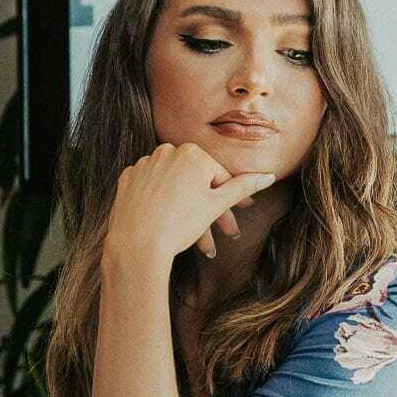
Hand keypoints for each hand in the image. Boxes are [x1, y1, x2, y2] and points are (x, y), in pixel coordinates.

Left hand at [103, 142, 273, 270]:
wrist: (136, 244)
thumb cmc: (180, 224)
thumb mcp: (217, 204)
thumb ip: (243, 187)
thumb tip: (268, 176)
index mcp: (192, 153)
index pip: (220, 176)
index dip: (233, 197)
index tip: (242, 211)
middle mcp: (166, 151)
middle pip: (196, 181)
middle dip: (211, 208)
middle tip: (226, 232)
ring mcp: (144, 164)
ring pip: (175, 186)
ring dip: (188, 207)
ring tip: (196, 237)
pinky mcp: (128, 179)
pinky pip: (153, 188)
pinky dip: (162, 202)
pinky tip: (168, 220)